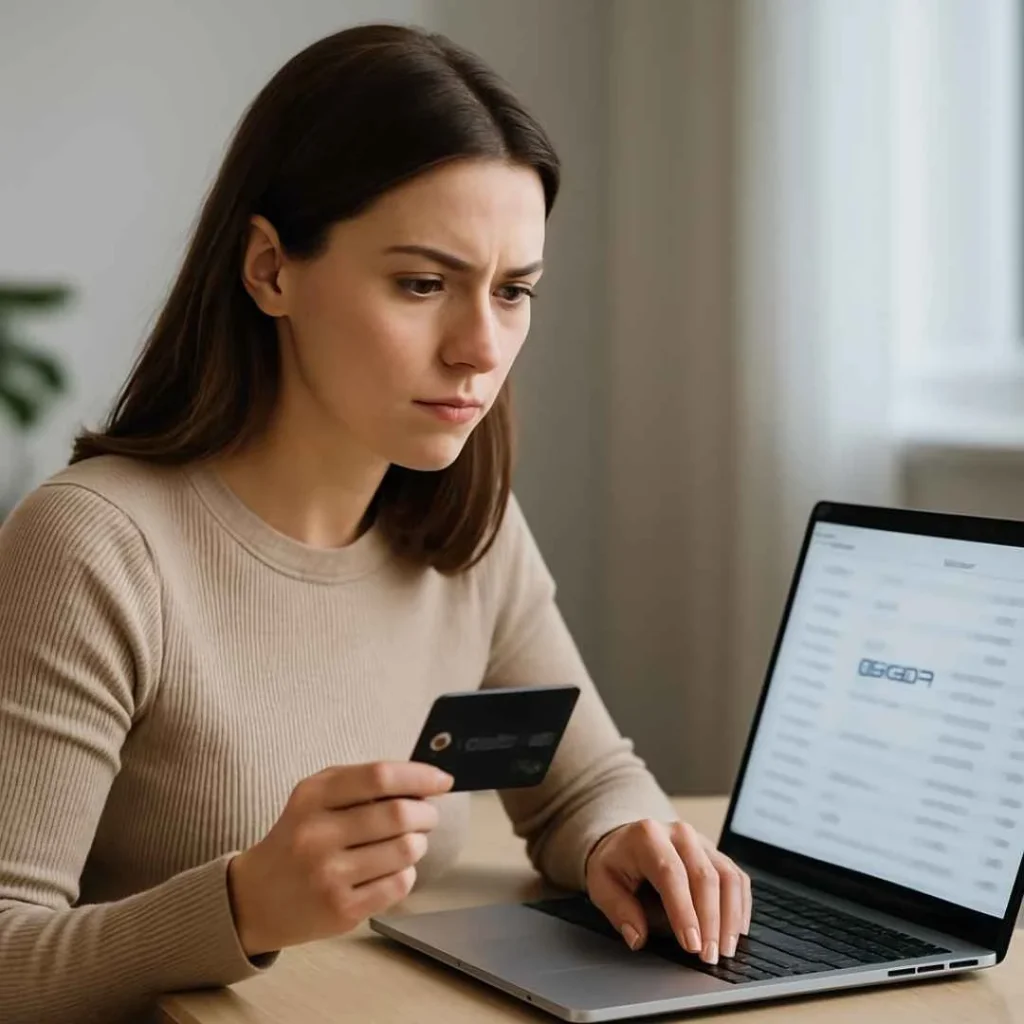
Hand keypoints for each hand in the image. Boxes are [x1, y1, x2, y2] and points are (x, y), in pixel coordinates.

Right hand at [227, 761, 453, 955]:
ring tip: (408, 842)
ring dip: (418, 843)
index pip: (378, 777)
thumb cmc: (299, 837)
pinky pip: (399, 884)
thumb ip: (364, 783)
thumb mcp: (316, 797)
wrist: (255, 897)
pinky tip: (392, 869)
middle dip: (426, 813)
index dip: (419, 776)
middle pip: (399, 814)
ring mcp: (328, 875)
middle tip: (427, 815)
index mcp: (312, 797)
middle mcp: (317, 834)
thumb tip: (425, 783)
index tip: (443, 780)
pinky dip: (407, 873)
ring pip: (405, 850)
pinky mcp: (341, 909)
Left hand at [585, 819, 751, 963]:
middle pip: (704, 876)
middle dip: (711, 921)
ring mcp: (701, 841)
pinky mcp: (716, 853)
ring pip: (727, 876)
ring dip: (730, 917)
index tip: (692, 945)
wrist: (627, 841)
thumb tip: (637, 937)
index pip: (671, 874)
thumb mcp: (601, 883)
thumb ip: (618, 910)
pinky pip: (737, 877)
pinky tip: (737, 930)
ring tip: (725, 949)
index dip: (684, 911)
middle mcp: (679, 833)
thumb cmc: (616, 864)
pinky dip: (741, 906)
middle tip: (709, 956)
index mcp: (648, 837)